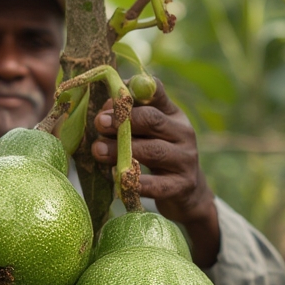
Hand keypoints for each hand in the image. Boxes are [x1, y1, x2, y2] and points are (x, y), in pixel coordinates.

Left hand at [91, 78, 220, 267]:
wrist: (187, 192)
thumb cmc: (158, 155)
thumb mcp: (148, 133)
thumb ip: (129, 118)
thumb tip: (105, 108)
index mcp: (173, 114)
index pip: (156, 93)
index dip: (130, 92)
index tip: (109, 99)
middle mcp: (183, 133)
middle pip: (153, 120)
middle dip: (123, 120)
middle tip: (99, 122)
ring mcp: (185, 160)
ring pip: (153, 151)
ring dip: (121, 150)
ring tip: (98, 150)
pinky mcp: (181, 186)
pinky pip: (156, 184)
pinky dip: (135, 181)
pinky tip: (117, 178)